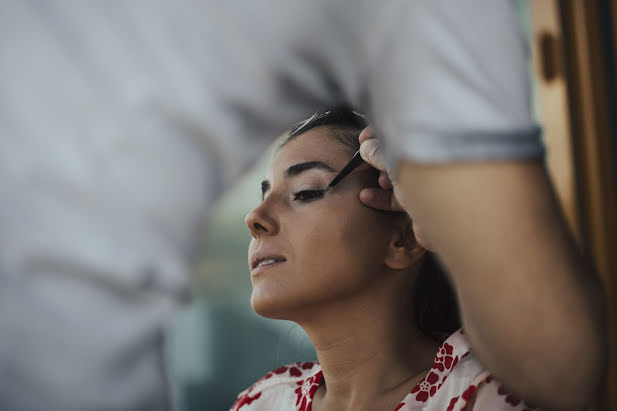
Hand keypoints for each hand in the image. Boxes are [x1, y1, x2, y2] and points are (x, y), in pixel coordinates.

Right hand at [358, 127, 432, 249]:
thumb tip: (366, 147)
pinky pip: (397, 198)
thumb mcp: (398, 161)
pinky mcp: (422, 203)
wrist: (450, 219)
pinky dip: (382, 197)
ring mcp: (427, 183)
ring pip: (397, 177)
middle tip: (362, 160)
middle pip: (398, 155)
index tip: (363, 138)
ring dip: (382, 178)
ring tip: (380, 182)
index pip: (401, 132)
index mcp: (429, 142)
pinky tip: (366, 197)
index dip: (381, 133)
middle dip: (378, 158)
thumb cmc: (432, 182)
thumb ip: (380, 153)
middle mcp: (430, 160)